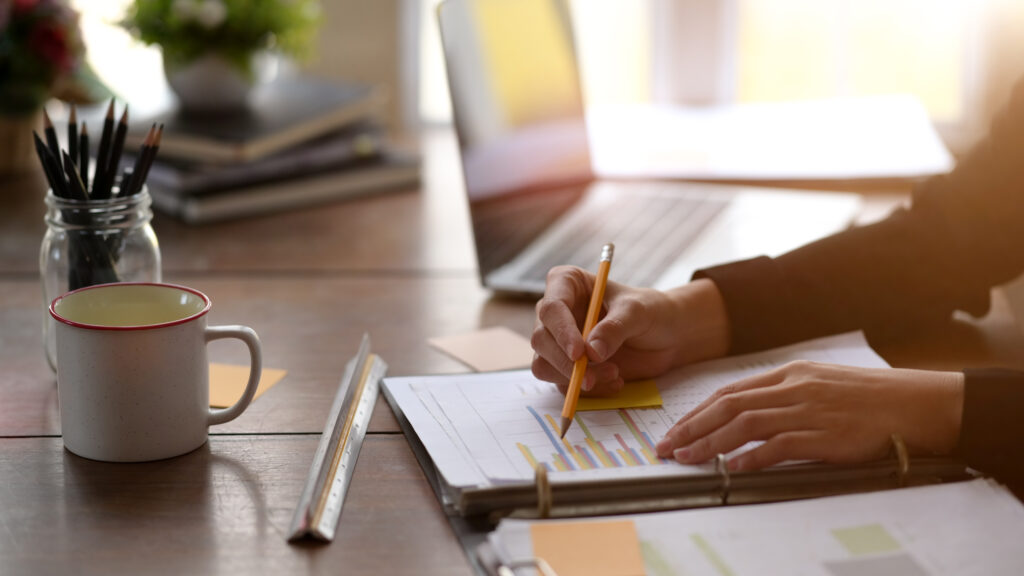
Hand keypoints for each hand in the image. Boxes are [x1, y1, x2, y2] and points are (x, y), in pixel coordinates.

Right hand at [531, 266, 729, 395]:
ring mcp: (558, 340)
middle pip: (541, 339)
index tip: (579, 354)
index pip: (552, 307)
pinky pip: (562, 384)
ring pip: (544, 365)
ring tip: (614, 374)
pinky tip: (616, 381)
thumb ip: (615, 328)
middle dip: (565, 362)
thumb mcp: (638, 312)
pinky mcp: (566, 366)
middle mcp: (557, 312)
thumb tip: (591, 351)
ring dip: (575, 378)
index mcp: (567, 284)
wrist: (666, 336)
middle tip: (592, 377)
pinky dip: (587, 390)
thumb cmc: (651, 312)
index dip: (561, 331)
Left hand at [655, 361, 964, 470]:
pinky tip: (734, 468)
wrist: (915, 404)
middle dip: (692, 427)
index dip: (698, 411)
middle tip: (667, 446)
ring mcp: (808, 411)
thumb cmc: (870, 398)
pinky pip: (780, 446)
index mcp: (790, 374)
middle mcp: (793, 388)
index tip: (676, 428)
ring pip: (746, 424)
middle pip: (728, 406)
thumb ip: (785, 395)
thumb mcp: (821, 384)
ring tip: (687, 458)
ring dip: (711, 443)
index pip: (731, 391)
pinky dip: (754, 457)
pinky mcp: (826, 436)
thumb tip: (749, 415)